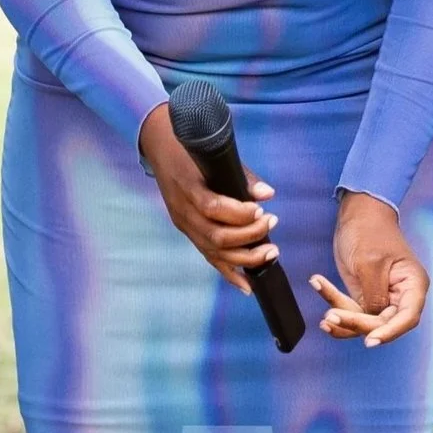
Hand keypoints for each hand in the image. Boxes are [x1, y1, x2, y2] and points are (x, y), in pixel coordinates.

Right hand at [139, 102, 281, 292]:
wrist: (161, 148)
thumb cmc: (191, 149)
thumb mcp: (214, 155)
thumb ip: (242, 177)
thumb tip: (268, 194)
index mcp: (187, 187)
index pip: (213, 208)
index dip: (240, 214)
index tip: (261, 209)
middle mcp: (183, 211)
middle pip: (216, 235)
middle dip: (249, 235)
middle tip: (271, 222)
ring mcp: (184, 225)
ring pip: (213, 250)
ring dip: (245, 256)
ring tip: (270, 251)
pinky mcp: (187, 232)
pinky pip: (208, 257)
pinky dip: (228, 273)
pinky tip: (247, 285)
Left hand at [311, 192, 427, 346]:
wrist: (358, 212)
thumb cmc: (370, 230)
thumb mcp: (370, 262)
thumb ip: (374, 295)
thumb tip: (373, 318)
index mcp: (413, 285)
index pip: (407, 318)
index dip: (389, 332)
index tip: (370, 340)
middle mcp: (401, 295)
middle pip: (382, 323)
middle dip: (356, 323)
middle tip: (332, 317)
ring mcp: (383, 297)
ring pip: (364, 321)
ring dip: (343, 320)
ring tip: (323, 317)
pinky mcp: (365, 296)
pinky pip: (352, 310)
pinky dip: (336, 305)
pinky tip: (320, 290)